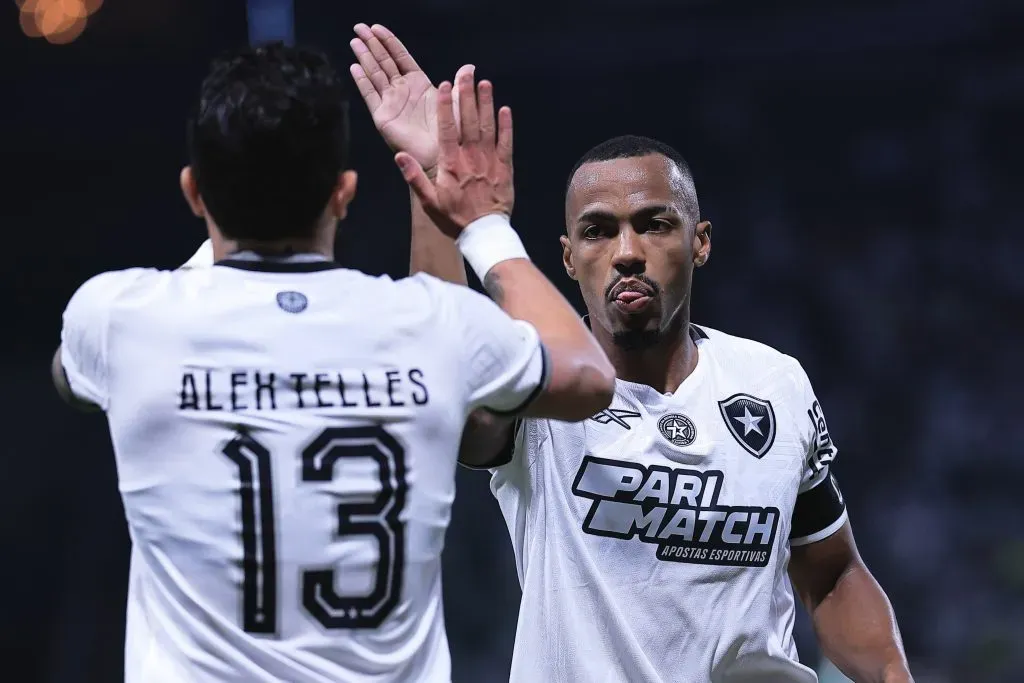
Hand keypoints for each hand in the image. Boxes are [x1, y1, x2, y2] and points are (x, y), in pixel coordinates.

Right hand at [349, 24, 468, 174]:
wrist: (442, 157)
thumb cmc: (452, 133)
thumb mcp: (459, 104)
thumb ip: (460, 84)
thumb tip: (470, 67)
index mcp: (419, 84)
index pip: (400, 57)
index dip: (389, 42)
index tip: (376, 27)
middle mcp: (403, 91)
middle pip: (383, 62)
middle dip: (372, 44)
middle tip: (359, 27)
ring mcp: (391, 103)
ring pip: (375, 74)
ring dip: (365, 57)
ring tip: (355, 41)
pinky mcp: (384, 117)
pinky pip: (370, 96)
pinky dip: (362, 82)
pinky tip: (355, 67)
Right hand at [395, 70, 513, 238]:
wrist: (484, 233)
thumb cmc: (454, 218)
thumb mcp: (429, 201)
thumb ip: (414, 177)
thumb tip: (400, 156)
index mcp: (451, 164)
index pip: (447, 129)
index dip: (446, 106)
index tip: (443, 86)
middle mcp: (471, 158)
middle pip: (469, 121)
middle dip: (467, 96)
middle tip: (466, 74)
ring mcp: (490, 162)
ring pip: (488, 128)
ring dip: (486, 104)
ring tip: (485, 83)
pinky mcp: (505, 168)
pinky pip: (506, 143)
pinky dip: (506, 126)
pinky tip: (504, 109)